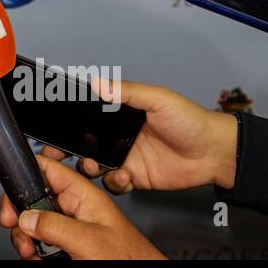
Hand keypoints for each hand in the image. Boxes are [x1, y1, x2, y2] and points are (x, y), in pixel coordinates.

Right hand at [0, 155, 164, 259]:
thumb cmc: (130, 258)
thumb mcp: (89, 239)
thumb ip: (55, 225)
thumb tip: (25, 216)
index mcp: (84, 194)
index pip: (47, 168)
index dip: (24, 175)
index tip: (12, 197)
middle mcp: (76, 208)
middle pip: (34, 199)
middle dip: (21, 215)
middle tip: (18, 230)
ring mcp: (72, 227)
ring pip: (35, 223)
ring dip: (26, 237)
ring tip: (31, 252)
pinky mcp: (69, 245)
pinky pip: (43, 242)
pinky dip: (35, 251)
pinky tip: (38, 258)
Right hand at [69, 78, 238, 193]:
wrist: (214, 152)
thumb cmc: (190, 120)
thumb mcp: (157, 99)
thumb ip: (127, 92)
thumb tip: (98, 82)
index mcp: (120, 114)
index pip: (87, 116)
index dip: (68, 123)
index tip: (53, 126)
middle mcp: (118, 136)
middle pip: (83, 143)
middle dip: (67, 149)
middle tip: (56, 153)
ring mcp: (126, 158)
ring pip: (94, 166)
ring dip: (88, 168)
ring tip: (92, 165)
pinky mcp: (136, 178)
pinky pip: (114, 185)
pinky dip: (114, 183)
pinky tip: (125, 177)